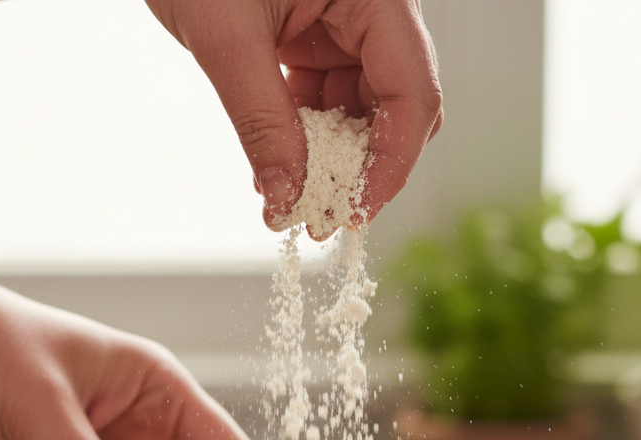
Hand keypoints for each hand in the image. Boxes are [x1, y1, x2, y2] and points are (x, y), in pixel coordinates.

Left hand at [145, 0, 442, 229]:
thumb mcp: (227, 38)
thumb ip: (262, 121)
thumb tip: (287, 197)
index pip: (412, 93)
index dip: (392, 163)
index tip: (357, 213)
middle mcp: (370, 11)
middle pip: (394, 109)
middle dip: (363, 170)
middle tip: (324, 218)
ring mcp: (342, 26)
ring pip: (357, 112)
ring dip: (330, 164)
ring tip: (294, 203)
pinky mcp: (310, 40)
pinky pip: (321, 104)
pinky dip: (302, 143)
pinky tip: (278, 173)